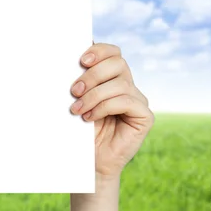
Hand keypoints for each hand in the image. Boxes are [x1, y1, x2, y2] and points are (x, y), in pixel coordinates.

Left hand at [69, 43, 153, 178]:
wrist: (87, 160)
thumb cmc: (77, 128)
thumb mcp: (74, 99)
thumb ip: (76, 79)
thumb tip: (65, 58)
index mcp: (110, 76)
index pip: (112, 52)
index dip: (99, 51)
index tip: (81, 60)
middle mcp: (126, 85)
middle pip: (118, 63)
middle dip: (92, 75)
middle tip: (74, 91)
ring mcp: (137, 100)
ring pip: (120, 83)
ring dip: (94, 95)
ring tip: (77, 109)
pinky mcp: (144, 116)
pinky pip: (127, 101)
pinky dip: (104, 107)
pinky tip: (90, 118)